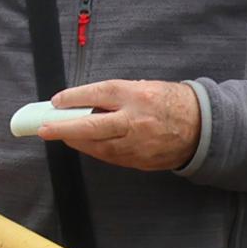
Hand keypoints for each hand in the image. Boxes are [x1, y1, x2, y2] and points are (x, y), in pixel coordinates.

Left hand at [27, 81, 201, 172]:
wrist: (203, 127)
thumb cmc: (170, 102)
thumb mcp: (144, 87)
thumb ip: (114, 95)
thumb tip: (82, 102)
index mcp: (138, 96)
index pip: (100, 93)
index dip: (75, 97)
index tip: (56, 101)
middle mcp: (137, 120)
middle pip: (93, 126)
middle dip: (64, 128)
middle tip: (43, 129)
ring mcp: (139, 143)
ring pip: (98, 146)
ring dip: (76, 141)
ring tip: (62, 135)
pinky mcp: (140, 160)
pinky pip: (110, 156)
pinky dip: (94, 149)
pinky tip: (85, 144)